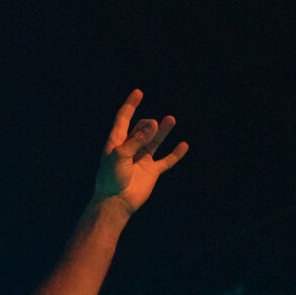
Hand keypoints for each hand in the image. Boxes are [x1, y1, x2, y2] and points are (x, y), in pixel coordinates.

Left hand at [92, 89, 189, 215]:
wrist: (116, 202)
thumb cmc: (111, 178)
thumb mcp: (120, 155)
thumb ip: (136, 139)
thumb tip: (152, 123)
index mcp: (116, 143)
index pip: (123, 119)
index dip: (130, 106)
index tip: (138, 93)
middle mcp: (130, 149)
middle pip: (141, 129)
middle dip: (147, 125)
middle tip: (152, 126)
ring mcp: (141, 160)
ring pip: (155, 141)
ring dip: (162, 131)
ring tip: (170, 119)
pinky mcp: (151, 172)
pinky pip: (166, 160)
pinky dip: (175, 153)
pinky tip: (184, 145)